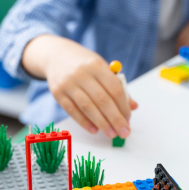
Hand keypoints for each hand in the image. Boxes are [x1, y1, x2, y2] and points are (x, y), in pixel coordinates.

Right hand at [22, 35, 137, 138]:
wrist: (56, 55)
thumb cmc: (84, 65)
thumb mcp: (101, 68)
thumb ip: (117, 86)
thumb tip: (132, 107)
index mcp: (96, 66)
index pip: (114, 88)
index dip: (123, 106)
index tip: (128, 119)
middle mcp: (82, 74)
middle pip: (102, 100)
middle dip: (115, 119)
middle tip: (124, 132)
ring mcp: (68, 84)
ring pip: (88, 107)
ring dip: (102, 123)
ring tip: (111, 133)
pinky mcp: (58, 93)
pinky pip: (72, 111)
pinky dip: (84, 122)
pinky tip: (94, 130)